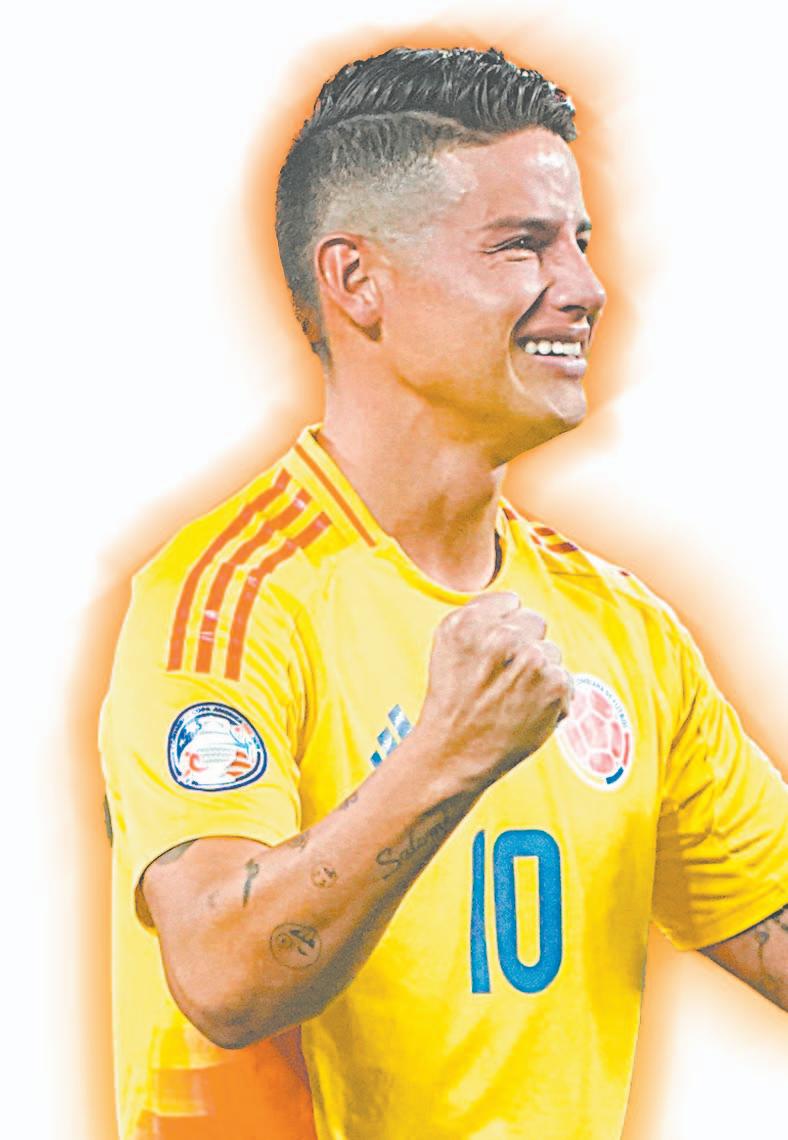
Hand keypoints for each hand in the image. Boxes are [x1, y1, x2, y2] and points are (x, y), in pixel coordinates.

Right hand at [415, 592, 571, 791]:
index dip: (503, 629)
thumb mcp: (447, 644)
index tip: (492, 654)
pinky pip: (566, 678)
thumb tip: (516, 603)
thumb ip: (481, 615)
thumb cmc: (452, 701)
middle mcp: (501, 636)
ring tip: (512, 698)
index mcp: (470, 621)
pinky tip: (527, 712)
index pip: (512, 602)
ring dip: (539, 673)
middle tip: (502, 679)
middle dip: (524, 646)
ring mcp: (531, 659)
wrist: (454, 754)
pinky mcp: (554, 684)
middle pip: (535, 622)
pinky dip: (553, 697)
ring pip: (551, 652)